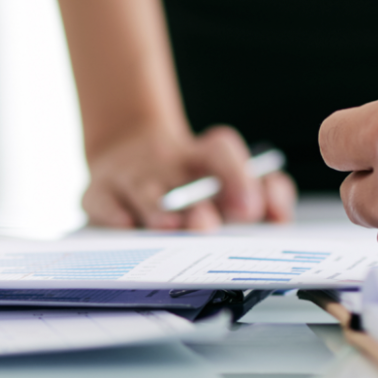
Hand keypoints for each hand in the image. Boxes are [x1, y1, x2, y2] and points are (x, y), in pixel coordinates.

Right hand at [81, 123, 295, 230]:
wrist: (127, 151)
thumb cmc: (187, 180)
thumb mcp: (227, 183)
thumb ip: (263, 196)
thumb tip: (279, 216)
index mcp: (202, 157)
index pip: (220, 151)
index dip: (237, 175)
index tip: (250, 208)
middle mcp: (165, 161)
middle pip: (180, 175)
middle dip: (194, 201)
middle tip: (207, 224)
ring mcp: (130, 174)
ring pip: (141, 187)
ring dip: (155, 207)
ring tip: (168, 226)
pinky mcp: (98, 190)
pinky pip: (100, 198)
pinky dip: (112, 211)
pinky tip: (124, 222)